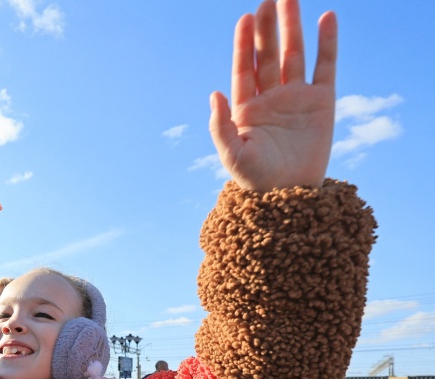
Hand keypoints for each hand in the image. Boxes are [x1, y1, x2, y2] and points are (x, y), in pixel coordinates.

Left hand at [209, 0, 336, 190]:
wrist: (289, 196)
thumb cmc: (256, 179)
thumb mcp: (232, 155)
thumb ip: (220, 126)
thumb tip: (213, 93)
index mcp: (246, 108)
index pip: (244, 68)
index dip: (245, 43)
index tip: (245, 18)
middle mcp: (270, 98)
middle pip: (268, 55)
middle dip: (267, 28)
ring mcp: (296, 98)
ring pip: (294, 55)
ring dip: (292, 28)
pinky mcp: (322, 102)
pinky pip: (325, 67)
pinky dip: (327, 44)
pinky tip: (327, 19)